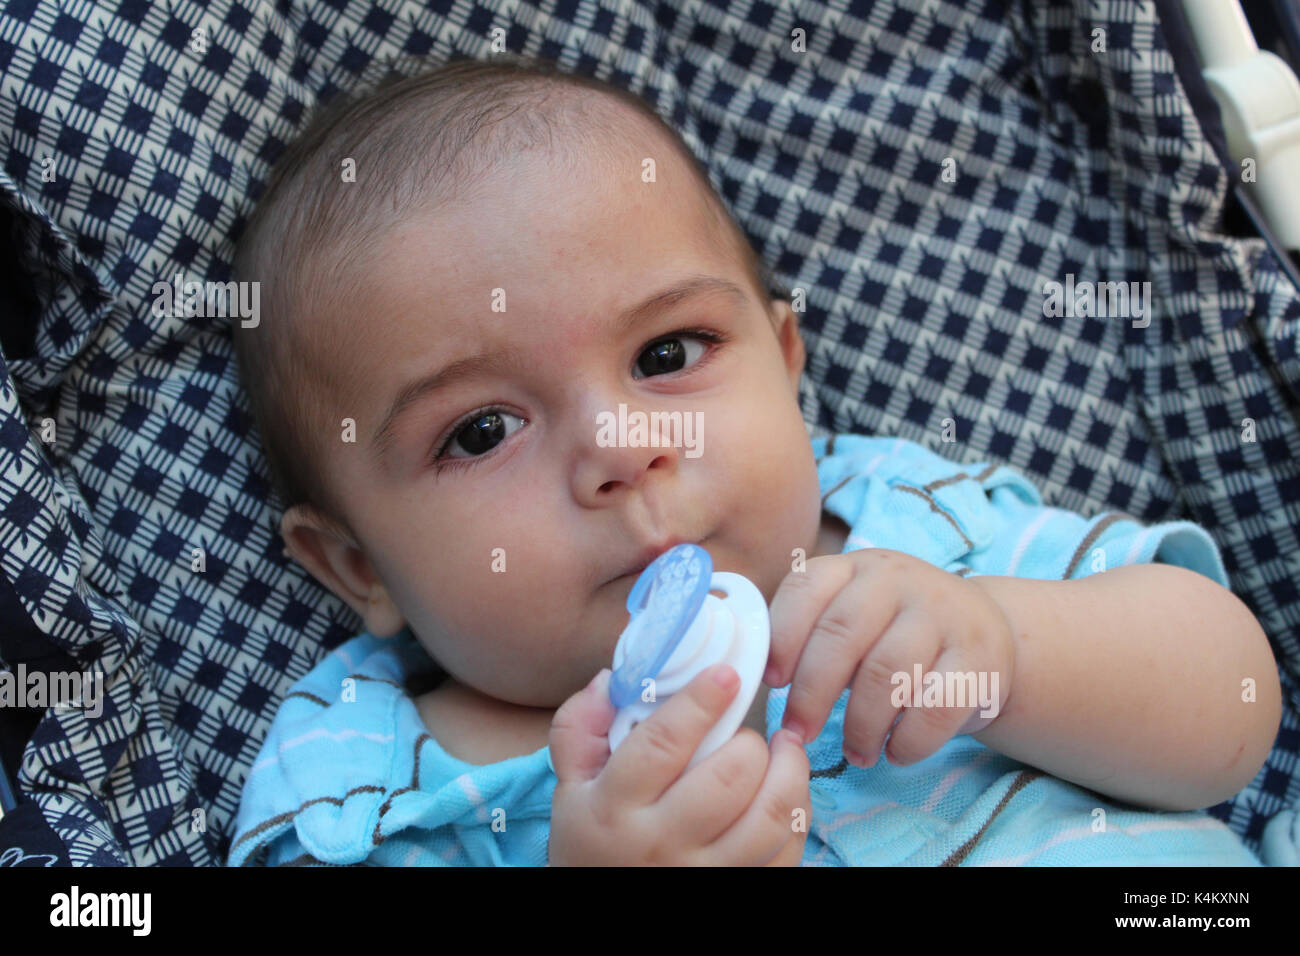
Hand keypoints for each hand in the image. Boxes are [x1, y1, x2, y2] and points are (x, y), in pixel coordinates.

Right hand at [548, 664, 810, 864]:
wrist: (600, 910)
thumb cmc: (593, 840)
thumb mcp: (571, 787)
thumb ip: (579, 728)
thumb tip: (611, 680)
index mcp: (614, 808)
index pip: (663, 744)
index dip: (700, 702)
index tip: (726, 674)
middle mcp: (661, 844)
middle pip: (728, 777)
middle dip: (748, 742)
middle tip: (742, 733)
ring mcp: (705, 875)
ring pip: (770, 816)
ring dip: (788, 771)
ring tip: (784, 750)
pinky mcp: (741, 890)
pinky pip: (787, 851)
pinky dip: (796, 812)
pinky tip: (785, 791)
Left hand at [765, 549, 1014, 767]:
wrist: (986, 632)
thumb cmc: (893, 632)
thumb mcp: (851, 614)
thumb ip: (807, 633)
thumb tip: (750, 679)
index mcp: (854, 566)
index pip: (807, 588)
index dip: (782, 637)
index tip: (772, 682)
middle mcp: (899, 580)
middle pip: (842, 634)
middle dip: (812, 693)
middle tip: (798, 733)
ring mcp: (944, 614)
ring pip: (887, 674)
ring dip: (860, 726)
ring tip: (853, 752)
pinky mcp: (981, 658)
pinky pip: (936, 706)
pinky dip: (908, 740)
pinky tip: (895, 752)